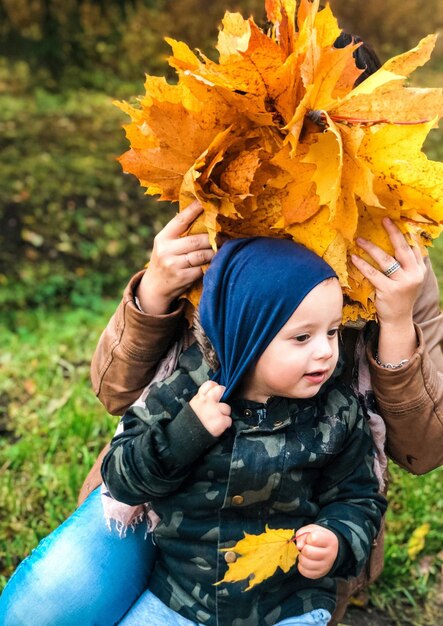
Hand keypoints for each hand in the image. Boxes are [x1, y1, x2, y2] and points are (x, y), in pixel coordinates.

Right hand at [136, 200, 214, 314]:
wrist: (154, 287)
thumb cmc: (166, 259)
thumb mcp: (166, 244)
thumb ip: (179, 232)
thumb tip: (202, 213)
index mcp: (163, 237)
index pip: (180, 220)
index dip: (194, 210)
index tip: (206, 201)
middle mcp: (166, 250)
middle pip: (197, 240)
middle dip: (213, 238)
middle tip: (224, 235)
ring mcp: (173, 265)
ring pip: (202, 255)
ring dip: (215, 252)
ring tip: (222, 248)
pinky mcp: (182, 278)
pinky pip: (202, 269)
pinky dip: (211, 265)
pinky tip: (215, 262)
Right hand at [190, 381, 231, 436]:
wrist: (188, 435)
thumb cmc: (192, 420)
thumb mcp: (194, 405)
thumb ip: (202, 398)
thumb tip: (212, 392)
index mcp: (200, 398)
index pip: (210, 384)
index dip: (214, 387)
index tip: (215, 391)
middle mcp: (208, 402)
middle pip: (220, 390)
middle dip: (222, 395)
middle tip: (220, 403)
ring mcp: (215, 411)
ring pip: (227, 408)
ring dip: (224, 414)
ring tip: (216, 419)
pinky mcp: (221, 421)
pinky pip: (228, 420)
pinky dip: (225, 424)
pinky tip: (219, 426)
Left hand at [295, 524, 338, 578]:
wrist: (330, 549)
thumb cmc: (319, 537)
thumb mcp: (312, 529)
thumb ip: (303, 533)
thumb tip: (299, 546)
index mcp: (329, 540)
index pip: (313, 539)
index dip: (308, 537)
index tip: (310, 538)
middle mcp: (330, 554)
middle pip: (308, 552)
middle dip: (303, 548)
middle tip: (306, 547)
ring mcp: (325, 566)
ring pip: (304, 562)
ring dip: (301, 557)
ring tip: (306, 554)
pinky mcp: (319, 574)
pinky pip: (304, 571)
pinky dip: (301, 565)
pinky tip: (306, 561)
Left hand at [351, 218, 425, 362]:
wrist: (398, 319)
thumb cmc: (401, 296)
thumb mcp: (410, 279)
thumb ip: (409, 263)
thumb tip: (404, 242)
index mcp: (419, 270)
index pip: (413, 247)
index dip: (404, 233)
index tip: (394, 221)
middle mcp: (413, 275)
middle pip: (402, 249)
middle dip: (393, 232)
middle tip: (384, 220)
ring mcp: (402, 283)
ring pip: (386, 260)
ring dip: (371, 248)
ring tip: (359, 240)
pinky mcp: (388, 291)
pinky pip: (373, 274)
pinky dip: (362, 264)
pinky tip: (354, 258)